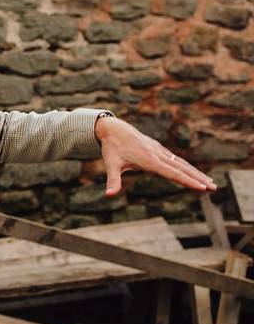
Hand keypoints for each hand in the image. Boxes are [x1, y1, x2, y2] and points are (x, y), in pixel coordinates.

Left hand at [95, 116, 216, 196]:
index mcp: (149, 160)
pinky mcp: (158, 148)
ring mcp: (159, 150)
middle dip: (198, 178)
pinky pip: (175, 159)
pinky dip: (186, 166)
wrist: (112, 128)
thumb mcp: (110, 164)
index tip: (202, 187)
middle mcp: (157, 154)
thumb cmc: (111, 148)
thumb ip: (112, 181)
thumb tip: (108, 195)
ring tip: (210, 182)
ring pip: (181, 163)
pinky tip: (193, 172)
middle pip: (182, 168)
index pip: (172, 173)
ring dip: (196, 172)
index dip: (188, 181)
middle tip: (214, 188)